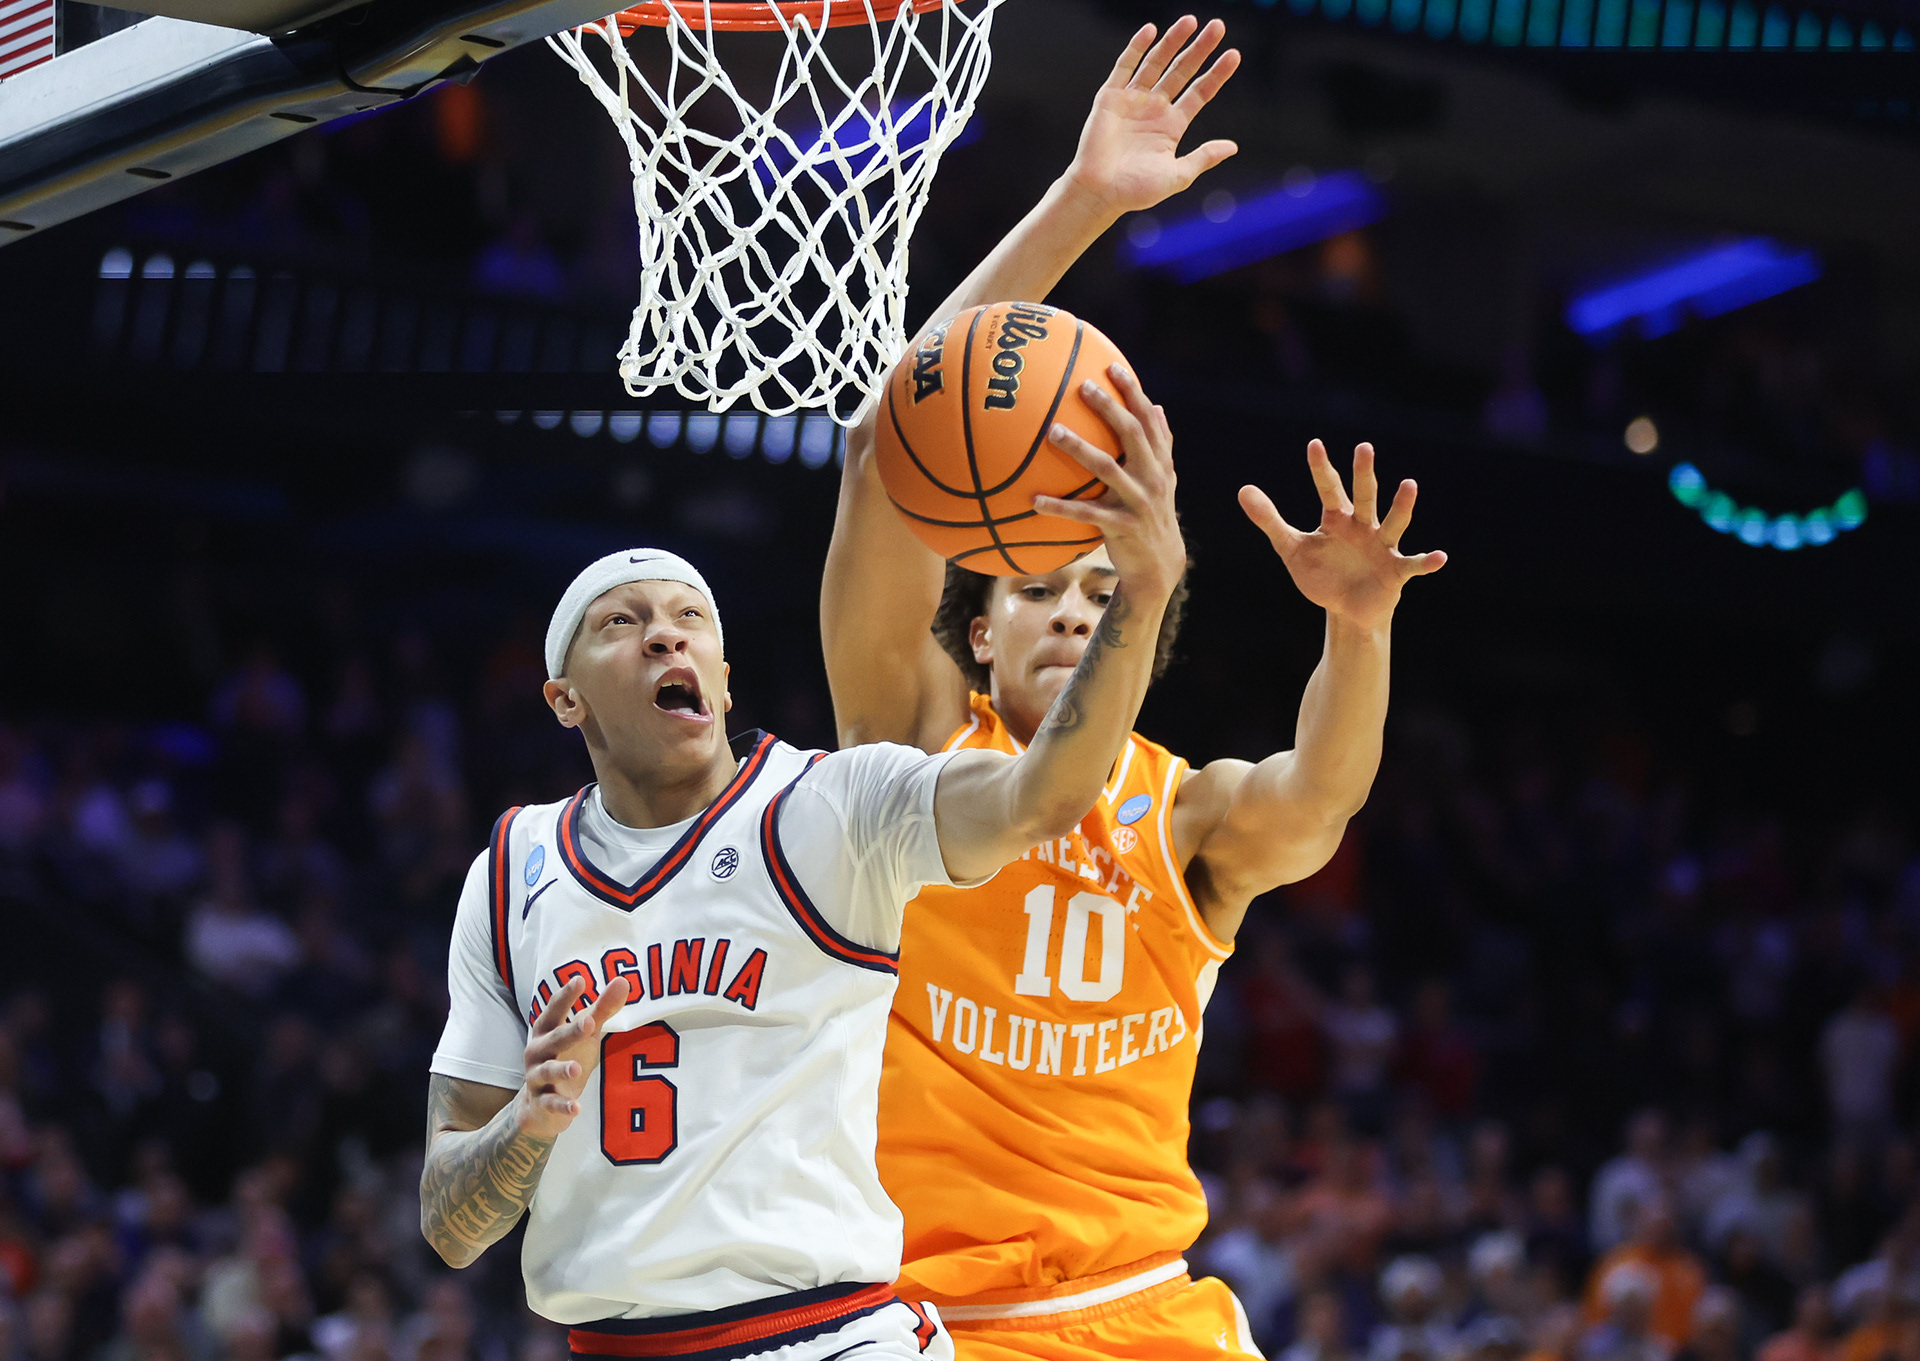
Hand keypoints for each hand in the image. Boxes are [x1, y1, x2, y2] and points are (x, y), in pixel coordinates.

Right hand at [514, 974, 629, 1139]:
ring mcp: (537, 1078)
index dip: (566, 996)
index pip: (554, 1009)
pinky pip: (551, 1103)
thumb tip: (623, 981)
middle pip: (553, 1039)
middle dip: (569, 1031)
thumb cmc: (565, 1056)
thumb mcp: (585, 1033)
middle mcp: (537, 1051)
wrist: (539, 1104)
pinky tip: (577, 1108)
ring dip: (561, 1070)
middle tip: (588, 1022)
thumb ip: (601, 1009)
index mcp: (546, 1030)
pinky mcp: (542, 1102)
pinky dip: (563, 1106)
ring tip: (577, 1069)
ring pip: (547, 1071)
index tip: (580, 980)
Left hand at [1034, 365, 1186, 604]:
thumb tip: (1156, 406)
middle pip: (1131, 435)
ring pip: (1107, 469)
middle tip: (1082, 387)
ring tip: (1052, 432)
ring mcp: (1138, 502)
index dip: (1132, 392)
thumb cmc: (1153, 516)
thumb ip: (1160, 445)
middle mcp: (1153, 478)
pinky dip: (1059, 507)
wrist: (1160, 566)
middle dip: (1108, 408)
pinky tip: (1033, 500)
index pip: (1147, 420)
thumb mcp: (1164, 480)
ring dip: (1078, 449)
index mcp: (1160, 464)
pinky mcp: (1121, 527)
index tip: (1112, 367)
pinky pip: (1086, 513)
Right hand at [1064, 17, 1240, 216]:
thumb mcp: (1178, 176)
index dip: (1217, 74)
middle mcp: (1155, 108)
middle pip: (1182, 71)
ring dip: (1172, 42)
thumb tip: (1233, 146)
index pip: (1200, 92)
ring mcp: (1133, 100)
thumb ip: (1203, 157)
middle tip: (1218, 26)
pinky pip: (1124, 67)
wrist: (1099, 193)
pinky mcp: (1110, 98)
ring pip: (1156, 63)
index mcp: (1172, 126)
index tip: (1234, 54)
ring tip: (1190, 21)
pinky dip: (1136, 48)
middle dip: (1199, 49)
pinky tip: (1151, 31)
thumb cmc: (1136, 191)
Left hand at [1240, 440, 1445, 630]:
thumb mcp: (1292, 549)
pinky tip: (1439, 557)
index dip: (1321, 469)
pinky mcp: (1396, 571)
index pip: (1328, 489)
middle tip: (1363, 448)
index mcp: (1337, 519)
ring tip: (1409, 484)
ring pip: (1393, 522)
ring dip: (1401, 505)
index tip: (1314, 445)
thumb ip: (1270, 520)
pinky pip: (1413, 564)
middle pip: (1364, 496)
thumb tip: (1243, 489)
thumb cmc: (1322, 575)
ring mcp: (1382, 547)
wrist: (1346, 609)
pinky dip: (1426, 561)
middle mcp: (1363, 527)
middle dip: (1363, 474)